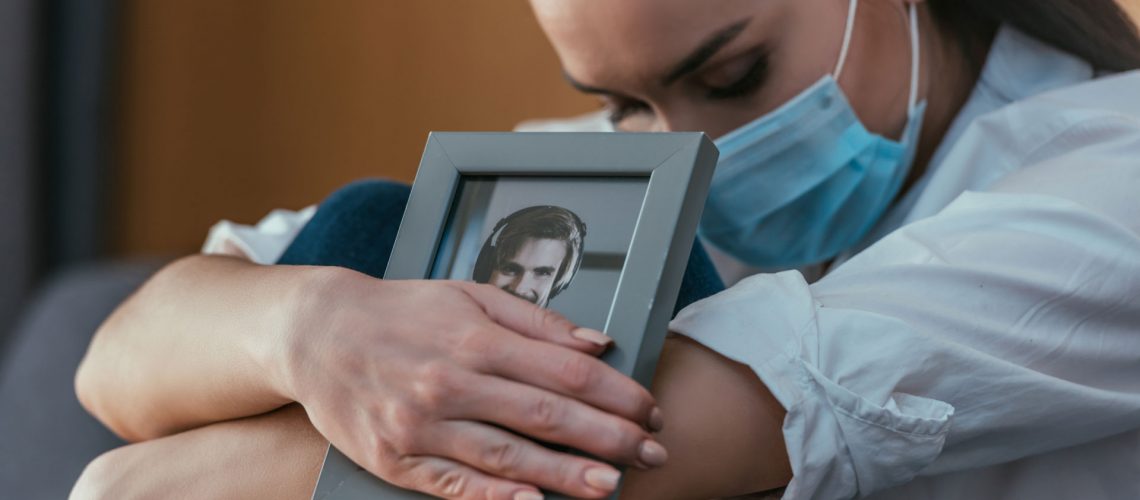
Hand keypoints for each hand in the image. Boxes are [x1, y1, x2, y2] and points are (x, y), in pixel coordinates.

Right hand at [273, 268, 666, 498]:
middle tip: (650, 453)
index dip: (616, 394)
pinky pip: (453, 483)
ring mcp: (423, 424)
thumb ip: (538, 321)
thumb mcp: (470, 295)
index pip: (565, 371)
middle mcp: (452, 381)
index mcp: (476, 338)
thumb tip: (597, 343)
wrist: (318, 332)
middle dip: (608, 437)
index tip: (649, 409)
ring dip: (565, 474)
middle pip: (546, 415)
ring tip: (611, 485)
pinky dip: (493, 494)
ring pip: (507, 454)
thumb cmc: (401, 312)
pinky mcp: (396, 458)